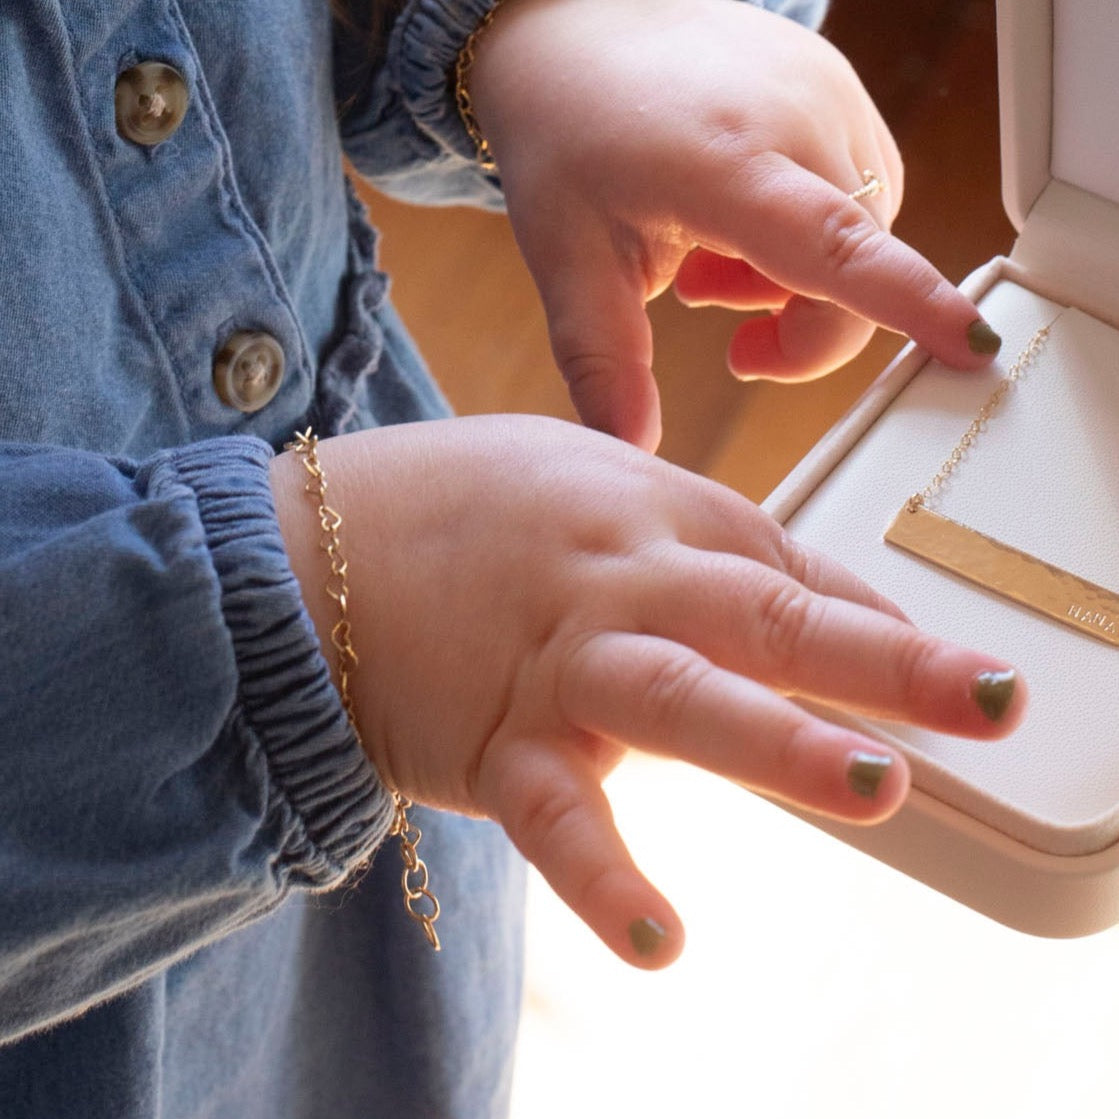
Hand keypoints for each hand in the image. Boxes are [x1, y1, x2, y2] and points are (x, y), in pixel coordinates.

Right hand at [272, 415, 1024, 967]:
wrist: (305, 550)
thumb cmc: (452, 508)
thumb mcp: (579, 481)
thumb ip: (680, 533)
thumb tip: (783, 584)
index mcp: (649, 511)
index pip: (790, 569)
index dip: (877, 624)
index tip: (954, 671)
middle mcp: (621, 581)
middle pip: (767, 614)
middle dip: (885, 660)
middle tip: (989, 698)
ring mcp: (561, 662)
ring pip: (682, 699)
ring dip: (778, 743)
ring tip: (873, 785)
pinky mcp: (497, 741)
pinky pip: (558, 816)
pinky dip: (604, 876)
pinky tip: (659, 938)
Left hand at [468, 0, 1000, 450]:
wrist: (571, 23)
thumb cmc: (565, 131)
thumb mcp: (566, 257)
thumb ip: (602, 361)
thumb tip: (628, 448)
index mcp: (726, 164)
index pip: (837, 245)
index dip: (907, 302)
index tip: (970, 345)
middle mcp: (797, 118)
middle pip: (856, 266)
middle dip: (795, 322)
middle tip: (708, 302)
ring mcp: (828, 92)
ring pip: (862, 233)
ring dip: (798, 274)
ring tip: (712, 251)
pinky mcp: (836, 87)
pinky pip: (858, 189)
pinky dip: (809, 230)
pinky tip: (741, 217)